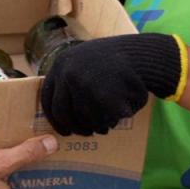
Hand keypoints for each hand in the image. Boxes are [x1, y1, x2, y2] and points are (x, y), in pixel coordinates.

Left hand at [41, 33, 184, 135]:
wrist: (142, 55)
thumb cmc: (113, 60)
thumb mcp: (83, 60)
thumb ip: (68, 79)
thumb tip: (59, 112)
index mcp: (61, 65)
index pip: (48, 99)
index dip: (55, 118)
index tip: (64, 129)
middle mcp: (68, 75)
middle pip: (63, 114)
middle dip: (75, 128)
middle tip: (86, 133)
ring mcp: (84, 87)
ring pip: (84, 120)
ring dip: (97, 124)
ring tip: (110, 115)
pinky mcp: (102, 99)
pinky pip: (103, 122)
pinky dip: (112, 121)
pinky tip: (120, 111)